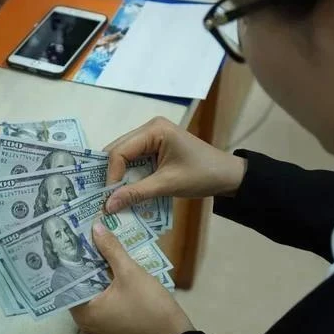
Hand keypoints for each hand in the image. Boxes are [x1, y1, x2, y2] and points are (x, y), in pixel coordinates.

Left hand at [70, 221, 193, 333]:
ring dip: (96, 272)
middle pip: (80, 285)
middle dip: (85, 263)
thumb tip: (95, 227)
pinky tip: (111, 266)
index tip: (73, 239)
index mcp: (82, 312)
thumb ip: (110, 249)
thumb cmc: (149, 306)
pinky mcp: (111, 324)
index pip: (68, 281)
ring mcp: (98, 324)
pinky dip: (105, 285)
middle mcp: (84, 321)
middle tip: (85, 237)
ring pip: (92, 292)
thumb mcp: (130, 273)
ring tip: (97, 246)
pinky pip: (102, 300)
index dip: (72, 258)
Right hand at [104, 117, 246, 212]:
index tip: (109, 197)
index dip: (112, 174)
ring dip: (119, 175)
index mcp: (154, 130)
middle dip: (111, 174)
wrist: (229, 175)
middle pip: (118, 150)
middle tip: (105, 196)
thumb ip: (136, 193)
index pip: (120, 151)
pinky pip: (134, 159)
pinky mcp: (155, 146)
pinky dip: (129, 174)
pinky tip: (126, 189)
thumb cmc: (201, 175)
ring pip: (123, 156)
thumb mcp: (167, 185)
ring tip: (112, 195)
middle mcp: (149, 128)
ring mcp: (152, 136)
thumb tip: (107, 206)